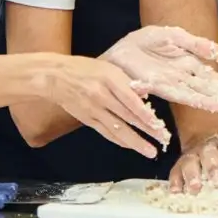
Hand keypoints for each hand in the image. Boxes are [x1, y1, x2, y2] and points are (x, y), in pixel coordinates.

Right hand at [46, 56, 170, 157]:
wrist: (55, 77)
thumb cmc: (84, 69)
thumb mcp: (108, 67)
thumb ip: (126, 81)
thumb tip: (145, 95)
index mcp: (109, 79)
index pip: (130, 99)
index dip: (144, 114)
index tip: (158, 123)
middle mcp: (101, 95)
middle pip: (127, 116)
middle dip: (146, 130)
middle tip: (162, 140)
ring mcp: (93, 110)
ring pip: (118, 129)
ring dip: (135, 141)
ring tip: (150, 151)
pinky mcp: (87, 119)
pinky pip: (106, 132)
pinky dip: (120, 140)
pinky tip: (131, 145)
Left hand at [103, 25, 217, 112]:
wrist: (119, 51)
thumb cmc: (143, 43)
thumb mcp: (172, 36)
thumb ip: (194, 43)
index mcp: (186, 64)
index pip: (208, 77)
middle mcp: (180, 77)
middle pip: (203, 87)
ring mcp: (168, 82)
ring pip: (192, 92)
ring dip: (207, 100)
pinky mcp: (154, 84)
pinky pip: (174, 92)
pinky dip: (185, 99)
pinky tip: (194, 105)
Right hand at [169, 132, 217, 192]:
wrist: (206, 138)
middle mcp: (207, 148)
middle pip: (209, 155)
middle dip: (212, 167)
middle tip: (216, 182)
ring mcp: (192, 155)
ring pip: (191, 162)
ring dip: (192, 175)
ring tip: (195, 189)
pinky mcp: (179, 165)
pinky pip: (175, 171)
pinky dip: (175, 181)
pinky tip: (176, 191)